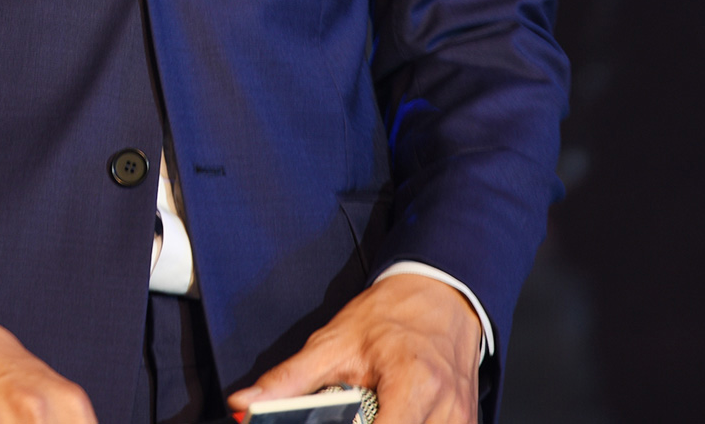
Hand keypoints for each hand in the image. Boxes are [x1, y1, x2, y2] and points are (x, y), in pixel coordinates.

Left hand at [227, 273, 479, 423]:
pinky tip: (390, 413)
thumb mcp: (335, 340)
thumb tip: (243, 403)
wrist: (442, 294)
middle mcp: (445, 409)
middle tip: (352, 411)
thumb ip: (290, 379)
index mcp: (413, 384)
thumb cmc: (392, 313)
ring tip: (372, 408)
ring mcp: (460, 422)